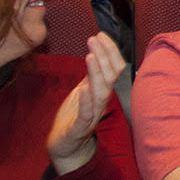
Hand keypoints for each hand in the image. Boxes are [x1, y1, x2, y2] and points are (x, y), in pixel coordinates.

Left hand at [46, 33, 125, 174]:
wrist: (66, 145)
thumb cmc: (74, 116)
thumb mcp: (83, 90)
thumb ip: (91, 75)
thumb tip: (96, 51)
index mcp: (102, 91)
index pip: (114, 68)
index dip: (110, 51)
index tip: (100, 34)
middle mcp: (101, 102)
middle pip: (110, 77)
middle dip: (104, 56)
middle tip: (94, 38)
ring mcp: (92, 115)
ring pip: (101, 93)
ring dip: (97, 73)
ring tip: (90, 56)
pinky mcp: (80, 128)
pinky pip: (87, 114)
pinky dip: (86, 101)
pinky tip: (83, 88)